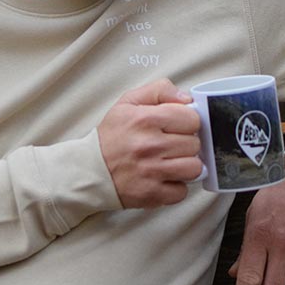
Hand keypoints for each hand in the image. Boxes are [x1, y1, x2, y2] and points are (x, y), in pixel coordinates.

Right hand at [98, 78, 202, 208]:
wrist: (90, 169)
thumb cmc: (113, 134)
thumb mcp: (129, 101)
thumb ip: (160, 90)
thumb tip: (187, 99)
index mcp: (145, 119)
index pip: (192, 119)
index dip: (187, 121)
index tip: (178, 125)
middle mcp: (149, 145)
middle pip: (195, 144)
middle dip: (185, 143)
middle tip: (170, 143)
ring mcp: (152, 172)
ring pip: (194, 168)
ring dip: (185, 165)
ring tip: (171, 160)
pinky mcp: (152, 194)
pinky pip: (182, 192)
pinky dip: (176, 186)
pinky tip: (163, 177)